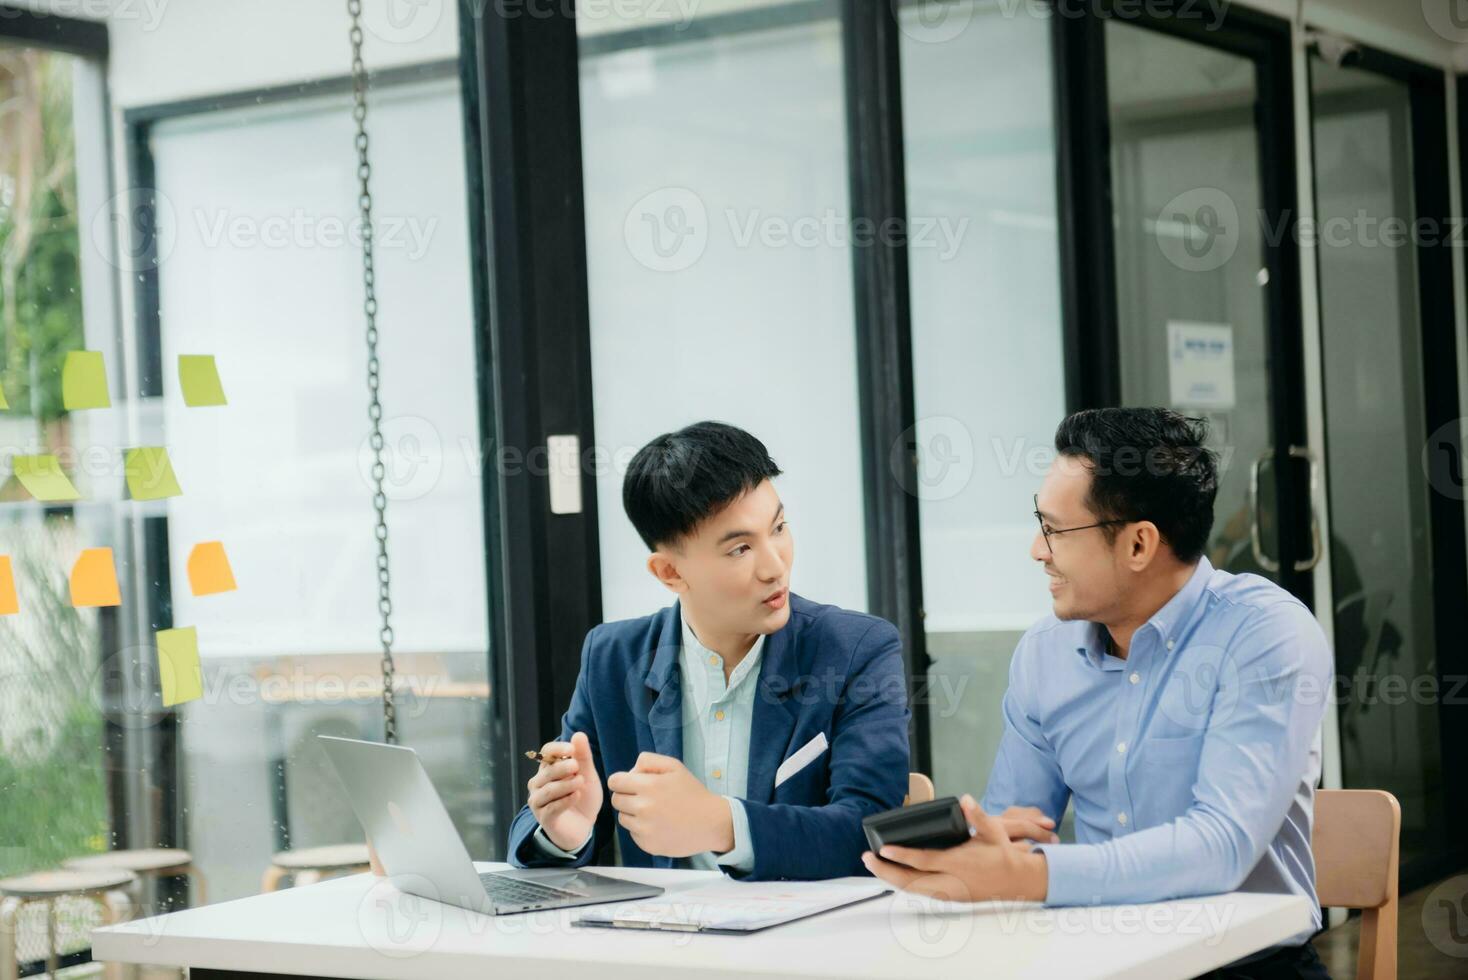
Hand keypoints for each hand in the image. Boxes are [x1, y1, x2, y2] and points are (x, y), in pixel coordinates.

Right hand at [527, 732, 601, 852]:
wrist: (584, 825)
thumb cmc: (583, 797)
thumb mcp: (588, 774)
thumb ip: (584, 756)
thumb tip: (578, 734)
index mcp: (548, 769)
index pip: (546, 752)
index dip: (557, 749)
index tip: (571, 750)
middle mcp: (538, 783)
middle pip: (547, 771)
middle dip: (562, 767)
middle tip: (577, 767)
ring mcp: (538, 801)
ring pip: (549, 789)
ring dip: (565, 784)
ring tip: (581, 782)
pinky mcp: (544, 818)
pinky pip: (552, 807)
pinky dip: (565, 800)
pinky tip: (577, 796)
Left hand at [607, 753, 733, 857]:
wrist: (711, 823)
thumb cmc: (692, 793)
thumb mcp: (674, 766)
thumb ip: (648, 761)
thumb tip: (630, 772)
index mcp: (649, 786)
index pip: (615, 782)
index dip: (621, 781)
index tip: (631, 784)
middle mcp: (643, 808)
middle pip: (616, 800)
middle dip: (626, 796)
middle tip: (645, 798)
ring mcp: (645, 829)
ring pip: (622, 818)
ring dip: (633, 814)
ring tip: (653, 812)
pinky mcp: (648, 845)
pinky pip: (633, 834)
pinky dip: (641, 829)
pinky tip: (658, 825)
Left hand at [861, 794, 1048, 902]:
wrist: (1019, 882)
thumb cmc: (1004, 855)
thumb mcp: (994, 832)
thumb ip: (978, 816)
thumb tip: (967, 800)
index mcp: (960, 864)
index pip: (925, 861)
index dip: (902, 856)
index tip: (884, 849)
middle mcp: (952, 882)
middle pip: (912, 883)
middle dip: (887, 872)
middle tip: (867, 858)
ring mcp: (950, 893)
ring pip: (914, 891)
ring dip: (891, 879)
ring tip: (874, 865)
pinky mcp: (951, 898)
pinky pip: (921, 894)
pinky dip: (904, 886)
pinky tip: (893, 876)